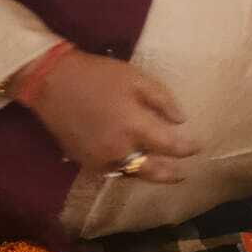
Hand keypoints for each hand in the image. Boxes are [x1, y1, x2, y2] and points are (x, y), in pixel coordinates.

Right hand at [25, 50, 197, 181]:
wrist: (53, 82)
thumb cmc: (98, 76)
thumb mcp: (136, 78)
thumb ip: (162, 99)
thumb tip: (181, 120)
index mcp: (134, 125)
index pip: (169, 146)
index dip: (186, 148)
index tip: (197, 147)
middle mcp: (118, 148)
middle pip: (151, 171)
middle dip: (170, 174)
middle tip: (183, 175)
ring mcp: (99, 158)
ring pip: (131, 174)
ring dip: (148, 175)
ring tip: (162, 173)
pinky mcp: (84, 161)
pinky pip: (112, 172)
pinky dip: (126, 171)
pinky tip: (134, 166)